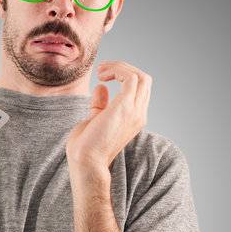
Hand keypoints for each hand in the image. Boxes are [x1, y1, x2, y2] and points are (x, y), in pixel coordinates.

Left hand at [65, 61, 150, 177]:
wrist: (86, 163)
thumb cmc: (86, 148)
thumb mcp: (94, 120)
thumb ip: (100, 104)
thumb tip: (102, 87)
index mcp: (134, 117)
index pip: (140, 89)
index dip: (124, 76)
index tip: (103, 75)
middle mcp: (139, 113)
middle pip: (144, 79)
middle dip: (123, 68)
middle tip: (102, 69)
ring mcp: (135, 111)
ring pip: (140, 76)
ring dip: (120, 67)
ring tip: (101, 70)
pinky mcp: (125, 107)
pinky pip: (130, 78)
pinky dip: (117, 70)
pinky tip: (102, 75)